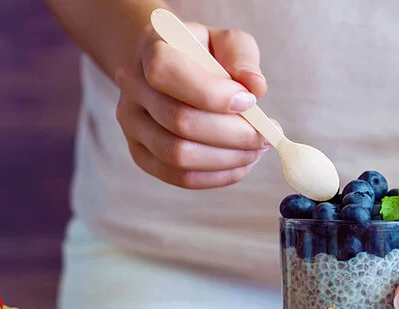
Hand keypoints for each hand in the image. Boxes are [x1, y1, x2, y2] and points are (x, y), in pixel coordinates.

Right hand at [115, 23, 271, 188]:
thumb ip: (241, 58)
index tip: (250, 101)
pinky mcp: (141, 154)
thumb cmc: (202, 53)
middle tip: (266, 135)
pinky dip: (218, 176)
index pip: (167, 72)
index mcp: (151, 48)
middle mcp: (133, 88)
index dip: (212, 93)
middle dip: (233, 134)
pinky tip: (241, 163)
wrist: (168, 67)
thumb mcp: (225, 41)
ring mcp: (132, 125)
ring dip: (228, 158)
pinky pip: (180, 177)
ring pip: (179, 156)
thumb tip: (256, 87)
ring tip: (257, 149)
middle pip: (180, 122)